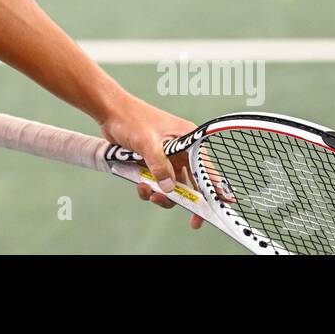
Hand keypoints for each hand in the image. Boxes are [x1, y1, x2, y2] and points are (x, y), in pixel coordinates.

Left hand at [98, 96, 205, 230]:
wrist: (110, 112)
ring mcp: (165, 157)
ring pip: (171, 186)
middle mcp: (180, 150)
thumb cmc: (132, 119)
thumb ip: (160, 166)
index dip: (216, 189)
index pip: (206, 169)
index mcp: (188, 140)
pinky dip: (149, 189)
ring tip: (150, 195)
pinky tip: (140, 186)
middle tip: (193, 222)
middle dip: (188, 200)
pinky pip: (155, 183)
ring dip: (163, 196)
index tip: (224, 207)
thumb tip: (169, 190)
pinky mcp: (150, 162)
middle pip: (191, 182)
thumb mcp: (147, 142)